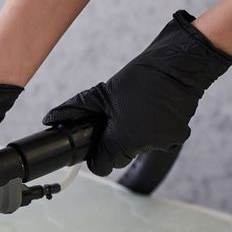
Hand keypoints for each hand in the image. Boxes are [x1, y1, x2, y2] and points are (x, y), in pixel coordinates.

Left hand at [43, 10, 231, 175]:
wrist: (182, 64)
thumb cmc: (143, 77)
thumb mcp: (102, 92)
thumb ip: (75, 109)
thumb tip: (50, 119)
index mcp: (123, 139)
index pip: (101, 166)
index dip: (95, 156)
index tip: (95, 144)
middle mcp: (145, 145)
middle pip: (120, 158)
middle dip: (114, 144)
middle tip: (115, 122)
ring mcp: (164, 142)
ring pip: (139, 149)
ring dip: (134, 137)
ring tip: (135, 112)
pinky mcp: (179, 136)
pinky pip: (158, 141)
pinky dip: (152, 131)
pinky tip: (152, 112)